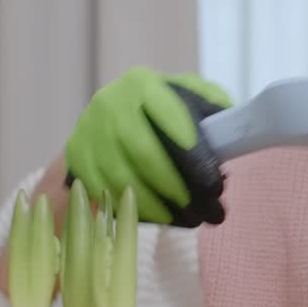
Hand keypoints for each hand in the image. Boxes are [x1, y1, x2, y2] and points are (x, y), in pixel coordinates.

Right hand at [64, 67, 232, 226]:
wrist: (114, 115)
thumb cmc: (165, 110)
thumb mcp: (191, 97)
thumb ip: (213, 109)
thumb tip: (230, 135)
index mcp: (143, 84)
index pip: (170, 119)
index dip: (193, 155)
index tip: (214, 184)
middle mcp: (110, 105)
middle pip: (146, 155)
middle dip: (180, 189)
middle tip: (207, 212)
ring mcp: (89, 133)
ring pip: (124, 181)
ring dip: (161, 209)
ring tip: (190, 221)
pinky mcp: (77, 160)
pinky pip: (106, 195)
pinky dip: (136, 213)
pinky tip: (161, 220)